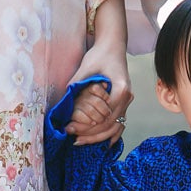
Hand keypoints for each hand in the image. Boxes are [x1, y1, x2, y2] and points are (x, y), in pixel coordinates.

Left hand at [65, 0, 130, 143]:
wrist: (112, 46)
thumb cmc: (100, 55)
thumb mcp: (86, 66)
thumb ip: (77, 82)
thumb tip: (64, 99)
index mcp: (121, 88)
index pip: (106, 114)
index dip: (88, 124)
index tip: (71, 127)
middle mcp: (127, 97)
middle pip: (111, 124)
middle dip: (91, 133)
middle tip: (72, 137)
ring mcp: (126, 101)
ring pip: (115, 127)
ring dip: (98, 137)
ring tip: (80, 141)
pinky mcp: (122, 102)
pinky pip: (119, 123)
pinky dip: (111, 134)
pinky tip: (101, 144)